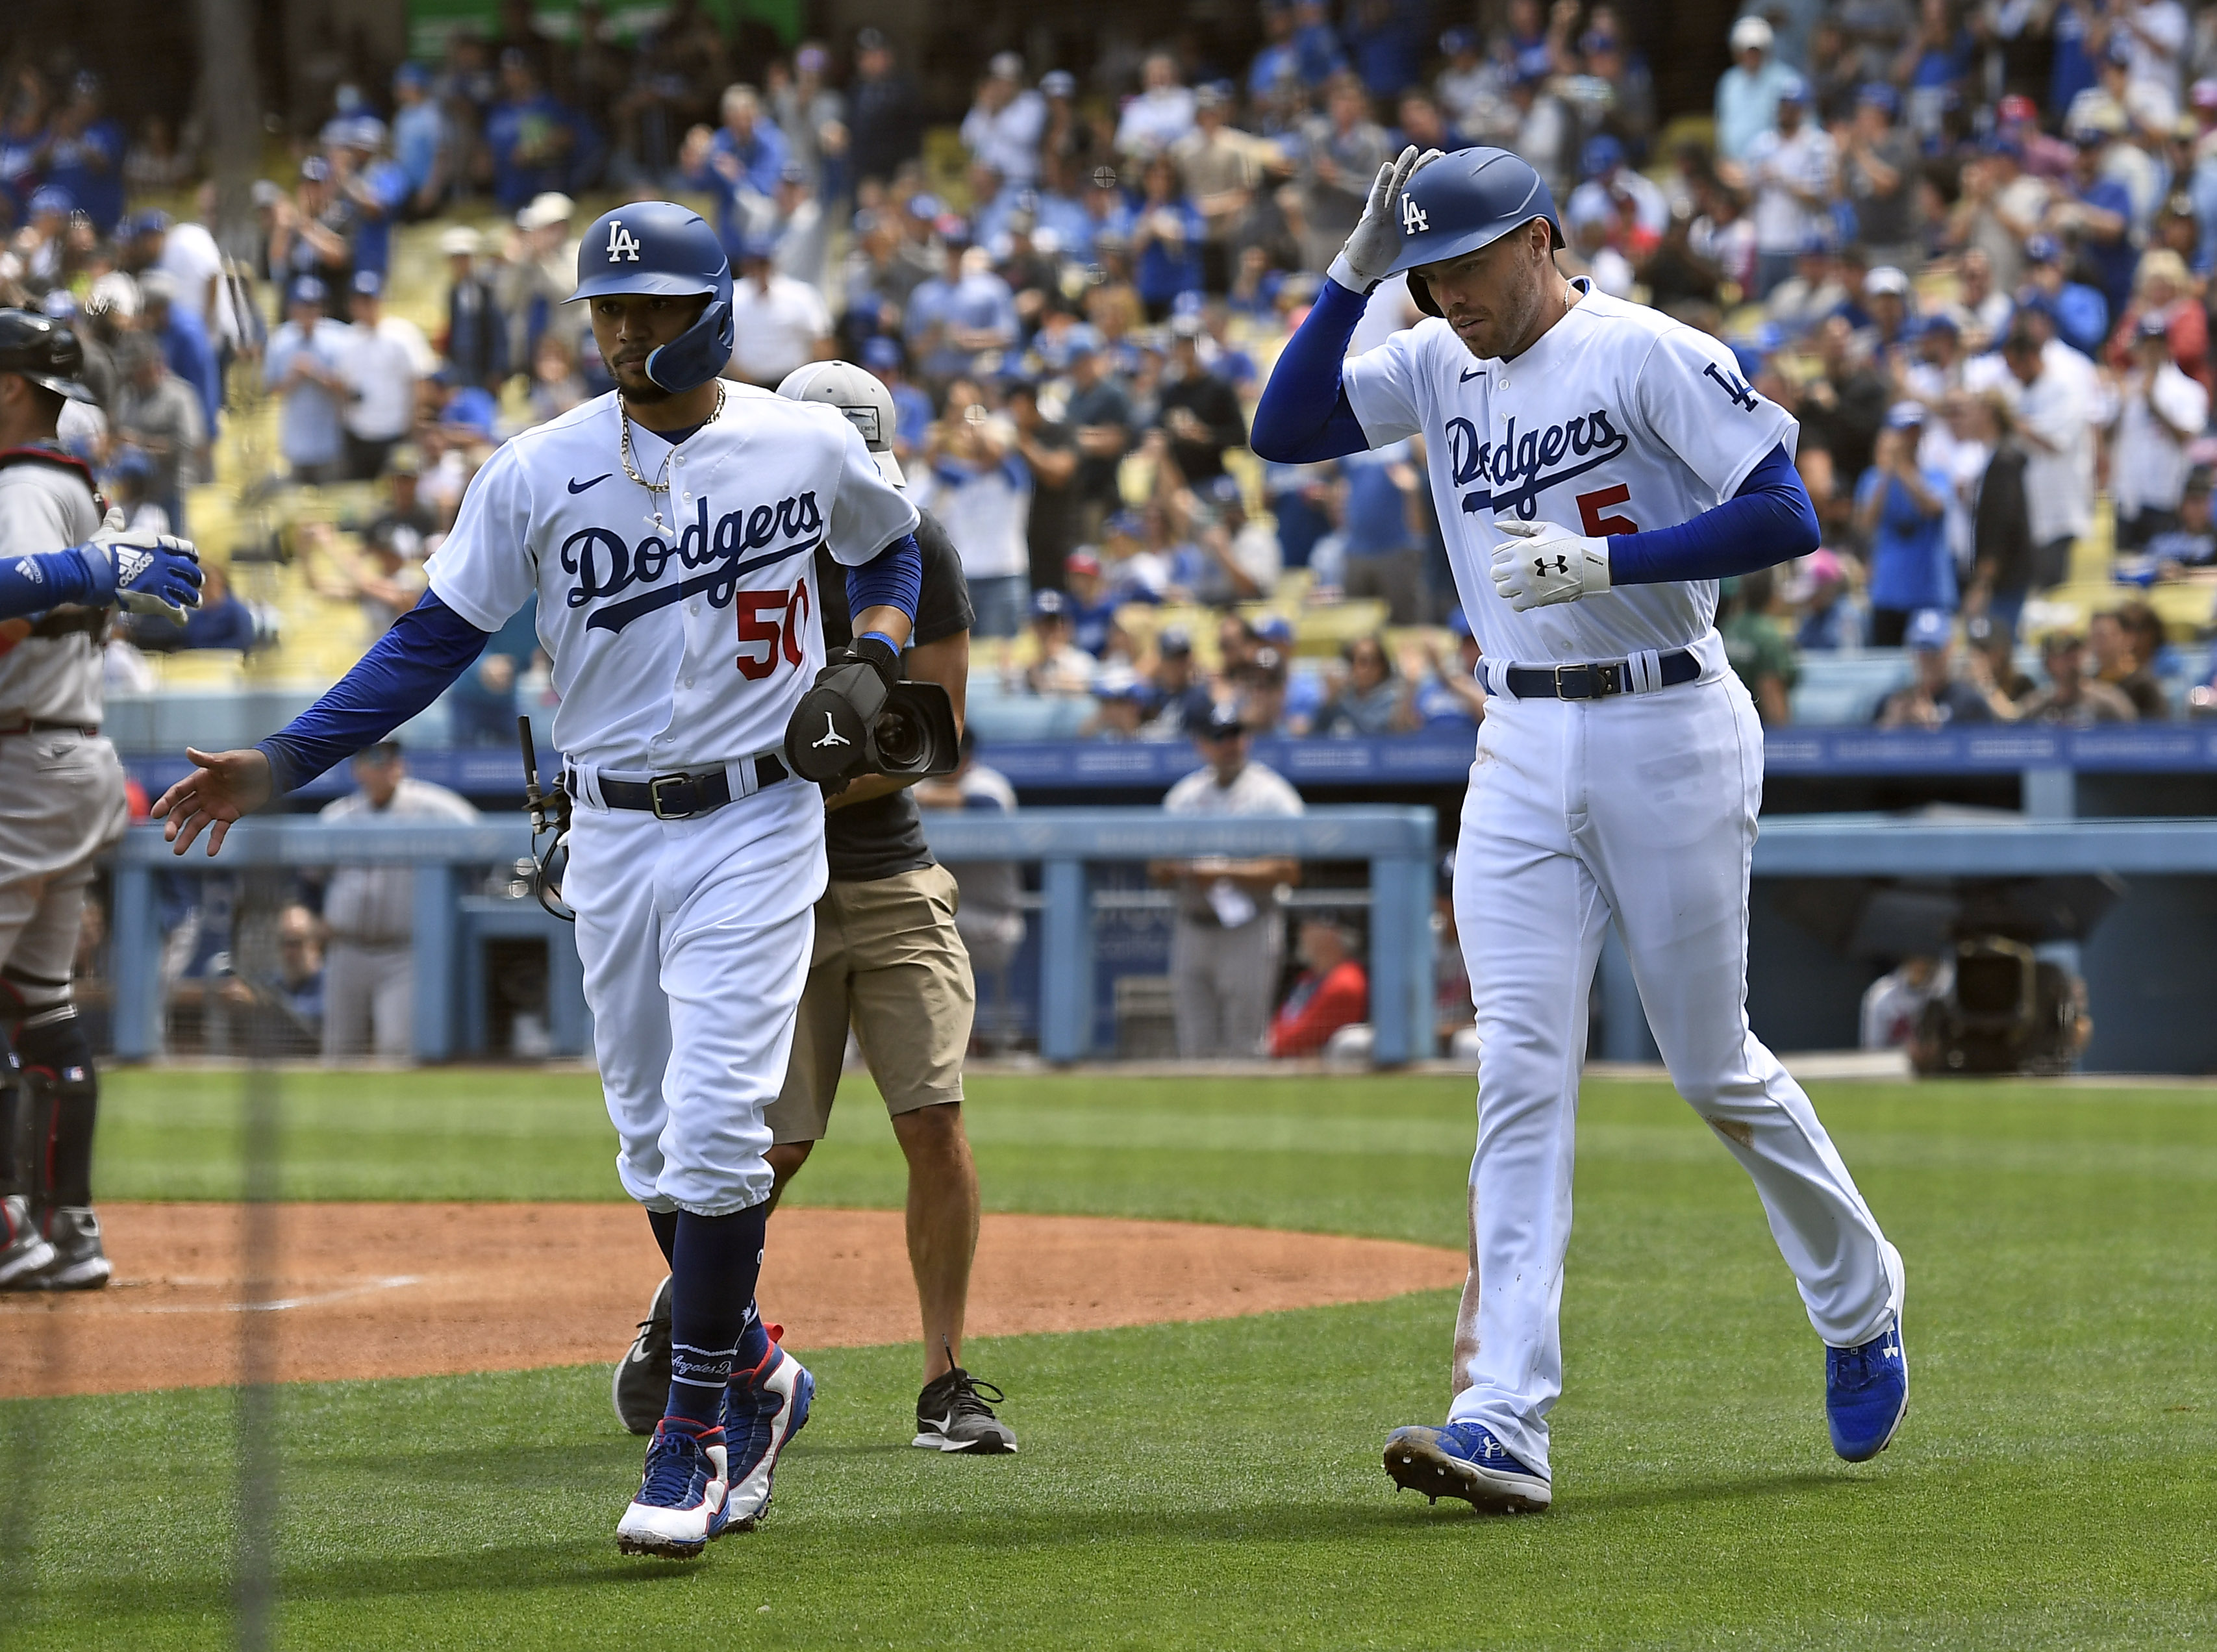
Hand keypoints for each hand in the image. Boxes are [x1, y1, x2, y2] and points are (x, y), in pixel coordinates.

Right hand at [83, 507, 201, 623]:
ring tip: (195, 602)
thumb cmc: (95, 553)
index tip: (195, 559)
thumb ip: (114, 523)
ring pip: (187, 592)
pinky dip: (180, 617)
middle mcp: (163, 562)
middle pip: (189, 571)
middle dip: (195, 577)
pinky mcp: (157, 601)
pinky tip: (181, 621)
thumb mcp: (106, 534)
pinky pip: (176, 611)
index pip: (183, 548)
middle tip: (198, 583)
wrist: (89, 573)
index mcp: (155, 544)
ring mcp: (162, 582)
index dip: (191, 554)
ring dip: (193, 598)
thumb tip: (115, 510)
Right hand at [151, 746, 273, 857]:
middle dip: (174, 824)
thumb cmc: (248, 762)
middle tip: (168, 836)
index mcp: (198, 780)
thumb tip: (188, 751)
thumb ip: (208, 760)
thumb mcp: (228, 760)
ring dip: (187, 837)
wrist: (271, 772)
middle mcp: (203, 795)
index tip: (155, 814)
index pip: (177, 793)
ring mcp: (215, 807)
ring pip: (196, 824)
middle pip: (183, 811)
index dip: (165, 803)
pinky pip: (219, 830)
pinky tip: (210, 852)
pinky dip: (215, 841)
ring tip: (178, 852)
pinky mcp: (229, 816)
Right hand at [1327, 144, 1443, 291]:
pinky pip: (1378, 196)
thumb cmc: (1386, 263)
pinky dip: (1383, 181)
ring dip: (1403, 166)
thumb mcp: (1413, 250)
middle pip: (1410, 182)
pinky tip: (1388, 167)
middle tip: (1436, 152)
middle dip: (1422, 166)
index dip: (1433, 179)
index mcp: (1406, 214)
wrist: (1364, 271)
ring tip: (1412, 150)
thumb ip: (1427, 241)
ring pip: (1395, 184)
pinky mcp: (1372, 216)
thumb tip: (1450, 242)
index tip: (1447, 166)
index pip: (1421, 192)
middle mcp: (1395, 208)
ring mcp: (1384, 210)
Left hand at [1491, 518, 1610, 610]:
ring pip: (1502, 590)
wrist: (1589, 563)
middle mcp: (1519, 566)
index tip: (1514, 558)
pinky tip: (1530, 592)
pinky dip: (1520, 601)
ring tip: (1523, 582)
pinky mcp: (1534, 599)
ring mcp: (1526, 584)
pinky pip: (1515, 605)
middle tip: (1517, 571)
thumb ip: (1519, 526)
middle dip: (1504, 572)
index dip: (1505, 556)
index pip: (1496, 555)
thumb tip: (1498, 524)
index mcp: (1520, 548)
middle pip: (1495, 573)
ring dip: (1510, 587)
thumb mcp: (1544, 528)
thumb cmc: (1570, 544)